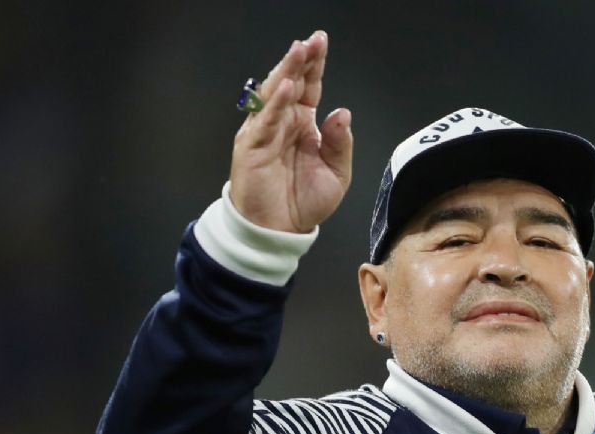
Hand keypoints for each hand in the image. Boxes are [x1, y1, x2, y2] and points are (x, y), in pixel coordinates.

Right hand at [228, 30, 352, 232]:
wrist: (281, 231)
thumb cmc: (305, 202)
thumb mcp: (337, 174)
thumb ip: (341, 143)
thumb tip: (342, 111)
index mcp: (303, 124)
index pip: (310, 86)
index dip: (314, 65)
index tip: (321, 42)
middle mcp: (283, 122)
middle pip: (291, 83)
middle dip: (300, 60)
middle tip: (311, 41)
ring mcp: (265, 132)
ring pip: (274, 95)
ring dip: (286, 72)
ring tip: (298, 52)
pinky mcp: (251, 147)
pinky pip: (263, 122)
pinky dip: (274, 105)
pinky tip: (286, 88)